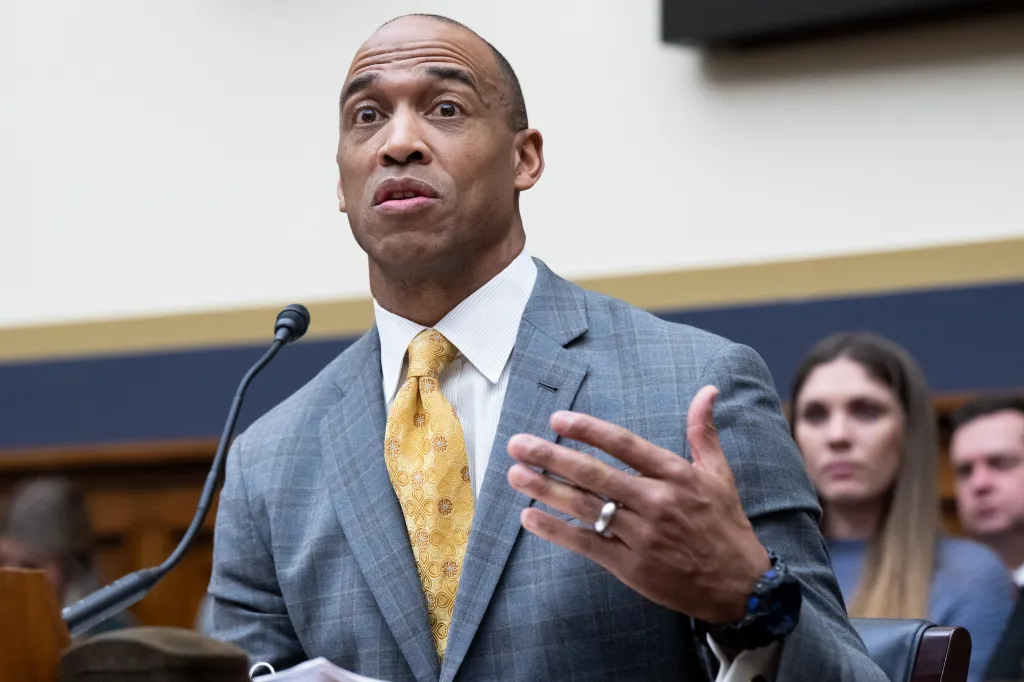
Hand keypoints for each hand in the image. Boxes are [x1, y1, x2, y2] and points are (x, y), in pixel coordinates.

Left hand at [506, 385, 770, 624]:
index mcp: (675, 475)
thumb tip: (707, 390)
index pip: (624, 445)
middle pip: (595, 475)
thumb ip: (702, 431)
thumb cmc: (725, 525)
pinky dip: (556, 530)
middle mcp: (656, 502)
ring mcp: (641, 535)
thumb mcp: (719, 474)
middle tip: (517, 443)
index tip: (557, 419)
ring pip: (585, 508)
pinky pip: (586, 544)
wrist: (740, 586)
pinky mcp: (630, 566)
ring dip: (545, 489)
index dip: (588, 430)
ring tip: (514, 474)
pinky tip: (529, 517)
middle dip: (551, 457)